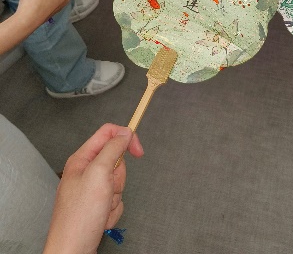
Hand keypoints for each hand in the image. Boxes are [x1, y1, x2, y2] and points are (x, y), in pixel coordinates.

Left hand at [44, 124, 143, 253]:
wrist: (73, 251)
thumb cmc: (78, 217)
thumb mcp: (98, 173)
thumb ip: (113, 149)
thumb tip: (124, 133)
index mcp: (82, 159)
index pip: (108, 133)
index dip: (126, 137)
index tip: (138, 150)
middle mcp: (85, 172)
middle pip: (116, 160)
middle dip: (118, 177)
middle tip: (107, 188)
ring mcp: (91, 190)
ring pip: (118, 182)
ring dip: (115, 196)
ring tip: (102, 207)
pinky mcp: (96, 206)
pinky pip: (116, 199)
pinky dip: (113, 209)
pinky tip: (101, 217)